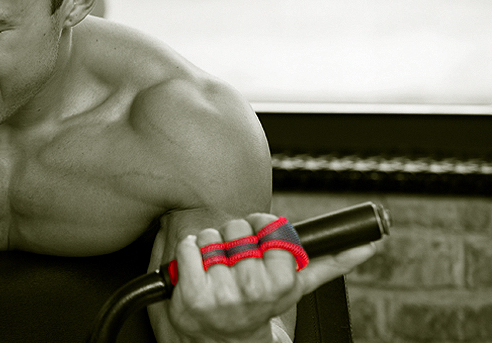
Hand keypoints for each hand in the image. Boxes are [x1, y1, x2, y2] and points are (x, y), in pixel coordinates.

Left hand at [167, 214, 375, 342]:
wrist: (224, 338)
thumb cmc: (260, 306)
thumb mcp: (298, 286)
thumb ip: (332, 262)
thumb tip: (370, 244)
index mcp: (282, 282)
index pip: (269, 227)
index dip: (261, 229)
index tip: (259, 243)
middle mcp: (254, 289)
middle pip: (238, 229)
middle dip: (234, 237)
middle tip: (235, 259)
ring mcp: (222, 294)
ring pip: (211, 237)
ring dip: (210, 246)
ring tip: (217, 268)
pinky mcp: (193, 295)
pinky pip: (187, 248)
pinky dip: (188, 251)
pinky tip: (196, 268)